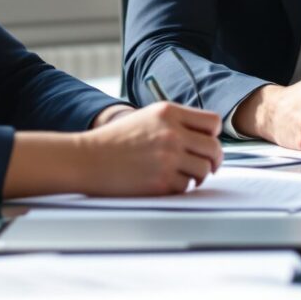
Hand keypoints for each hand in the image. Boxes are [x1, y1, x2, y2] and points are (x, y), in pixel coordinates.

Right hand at [76, 101, 222, 195]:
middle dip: (213, 160)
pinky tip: (164, 182)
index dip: (213, 136)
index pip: (212, 123)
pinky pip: (185, 186)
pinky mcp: (161, 181)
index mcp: (169, 112)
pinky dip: (179, 187)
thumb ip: (175, 123)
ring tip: (184, 175)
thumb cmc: (115, 140)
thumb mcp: (147, 117)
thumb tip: (206, 138)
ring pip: (203, 169)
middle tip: (207, 166)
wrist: (86, 159)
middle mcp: (172, 133)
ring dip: (197, 175)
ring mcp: (168, 158)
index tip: (206, 144)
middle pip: (214, 148)